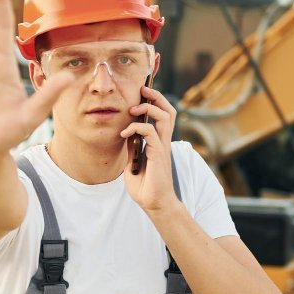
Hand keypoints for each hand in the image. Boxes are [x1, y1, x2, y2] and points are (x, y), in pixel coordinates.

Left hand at [120, 87, 180, 212]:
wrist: (154, 204)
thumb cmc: (145, 187)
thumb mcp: (133, 163)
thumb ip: (133, 147)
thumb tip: (127, 133)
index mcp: (159, 143)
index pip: (162, 115)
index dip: (155, 101)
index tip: (142, 93)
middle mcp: (164, 142)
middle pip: (168, 110)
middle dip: (156, 96)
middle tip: (143, 89)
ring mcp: (163, 147)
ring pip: (165, 116)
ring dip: (149, 107)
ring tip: (133, 109)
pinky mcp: (159, 154)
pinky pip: (150, 132)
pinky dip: (136, 128)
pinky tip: (125, 133)